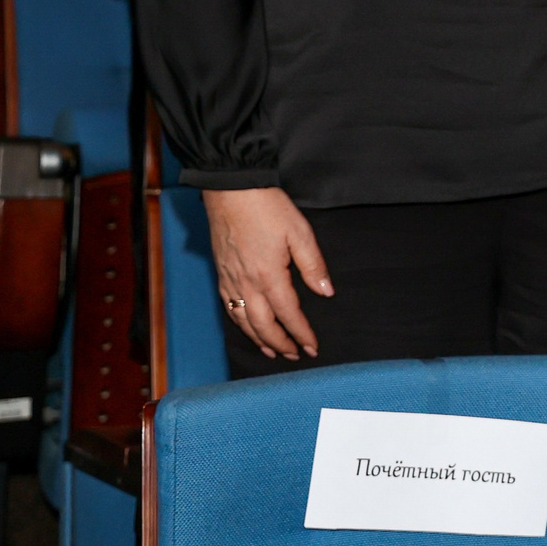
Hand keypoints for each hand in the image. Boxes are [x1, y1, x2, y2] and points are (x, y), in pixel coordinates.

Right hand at [202, 187, 329, 359]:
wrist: (231, 190)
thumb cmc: (267, 207)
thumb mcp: (299, 232)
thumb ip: (313, 265)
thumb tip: (325, 291)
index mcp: (269, 276)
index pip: (289, 314)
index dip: (301, 333)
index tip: (313, 347)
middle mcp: (246, 283)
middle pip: (263, 325)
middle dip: (280, 343)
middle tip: (295, 355)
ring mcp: (230, 279)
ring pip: (242, 320)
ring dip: (258, 339)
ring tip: (272, 351)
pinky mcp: (220, 273)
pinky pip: (228, 307)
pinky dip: (239, 323)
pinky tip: (247, 326)